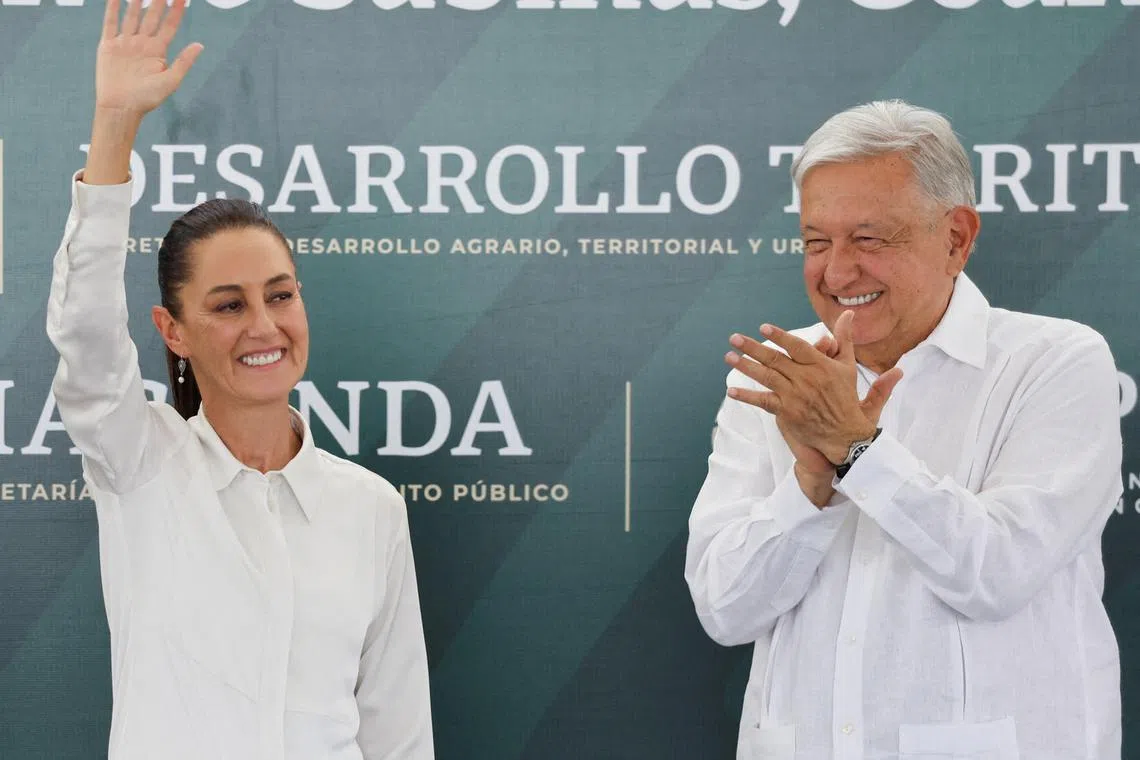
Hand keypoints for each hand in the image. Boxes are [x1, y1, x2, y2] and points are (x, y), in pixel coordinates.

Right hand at [95, 0, 201, 115]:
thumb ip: (183, 61)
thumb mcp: (170, 81)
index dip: (176, 10)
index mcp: (158, 50)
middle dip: (159, 0)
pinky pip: (110, 22)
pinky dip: (112, 8)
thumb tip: (200, 45)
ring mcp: (125, 43)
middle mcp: (142, 43)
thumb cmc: (147, 99)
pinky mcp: (109, 46)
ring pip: (132, 15)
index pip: (170, 25)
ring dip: (137, 0)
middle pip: (152, 16)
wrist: (121, 108)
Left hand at [725, 311, 902, 463]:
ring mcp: (795, 396)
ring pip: (767, 377)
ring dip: (746, 367)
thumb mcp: (848, 365)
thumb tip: (847, 313)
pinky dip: (747, 397)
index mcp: (821, 365)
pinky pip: (764, 401)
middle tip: (734, 338)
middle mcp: (806, 379)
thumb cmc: (846, 396)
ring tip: (729, 357)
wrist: (845, 434)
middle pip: (775, 360)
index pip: (797, 347)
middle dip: (752, 348)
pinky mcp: (787, 412)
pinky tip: (731, 391)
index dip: (780, 336)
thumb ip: (845, 338)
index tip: (763, 328)